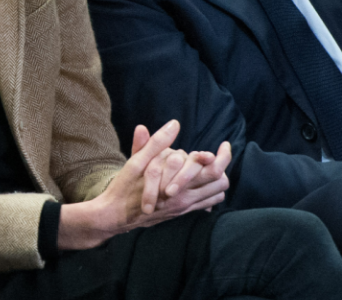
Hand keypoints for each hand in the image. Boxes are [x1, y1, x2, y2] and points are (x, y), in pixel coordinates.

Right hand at [59, 121, 228, 249]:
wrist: (116, 216)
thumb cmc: (124, 188)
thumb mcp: (137, 162)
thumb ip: (156, 143)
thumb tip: (174, 124)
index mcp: (179, 185)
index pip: (213, 169)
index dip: (222, 156)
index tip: (223, 145)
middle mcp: (186, 199)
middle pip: (221, 183)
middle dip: (225, 165)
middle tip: (222, 152)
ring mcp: (185, 208)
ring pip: (216, 194)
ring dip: (218, 179)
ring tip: (211, 165)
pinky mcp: (181, 213)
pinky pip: (207, 204)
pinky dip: (210, 193)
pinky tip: (201, 182)